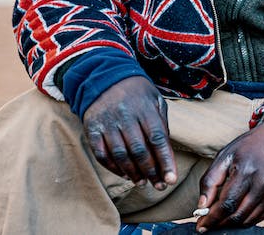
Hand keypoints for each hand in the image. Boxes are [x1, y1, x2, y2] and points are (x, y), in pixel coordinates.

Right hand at [83, 75, 175, 189]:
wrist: (105, 77)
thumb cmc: (137, 93)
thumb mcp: (156, 101)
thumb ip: (162, 124)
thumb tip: (166, 152)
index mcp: (146, 109)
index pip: (158, 139)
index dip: (165, 161)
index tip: (171, 179)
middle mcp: (126, 117)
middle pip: (139, 150)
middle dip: (151, 172)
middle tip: (159, 185)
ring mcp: (107, 123)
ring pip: (120, 155)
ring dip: (132, 173)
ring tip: (142, 182)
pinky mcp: (92, 129)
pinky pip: (102, 154)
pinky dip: (113, 168)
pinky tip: (124, 174)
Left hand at [194, 117, 263, 231]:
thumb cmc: (248, 146)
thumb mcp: (224, 157)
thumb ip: (210, 181)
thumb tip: (202, 206)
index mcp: (246, 171)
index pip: (227, 204)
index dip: (212, 218)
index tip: (201, 226)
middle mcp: (262, 183)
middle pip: (238, 215)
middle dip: (220, 224)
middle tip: (209, 224)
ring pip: (249, 219)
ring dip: (232, 224)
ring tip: (221, 220)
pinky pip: (261, 216)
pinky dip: (246, 220)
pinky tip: (237, 215)